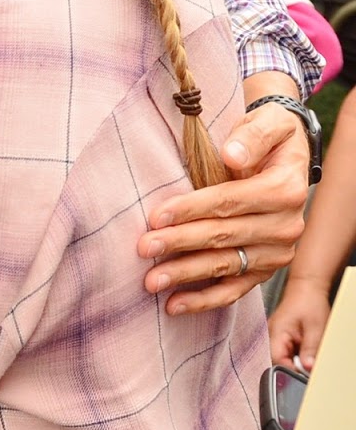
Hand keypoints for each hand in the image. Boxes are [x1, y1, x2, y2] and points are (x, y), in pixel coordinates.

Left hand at [138, 102, 306, 313]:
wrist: (286, 156)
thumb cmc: (269, 137)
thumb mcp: (267, 125)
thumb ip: (250, 137)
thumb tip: (231, 155)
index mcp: (284, 190)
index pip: (230, 202)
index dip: (191, 209)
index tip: (156, 216)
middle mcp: (285, 226)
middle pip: (223, 236)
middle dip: (179, 243)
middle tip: (143, 248)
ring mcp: (276, 252)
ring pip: (225, 265)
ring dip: (186, 274)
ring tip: (150, 281)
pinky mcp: (265, 269)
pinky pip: (235, 288)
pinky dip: (205, 299)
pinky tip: (174, 305)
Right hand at [270, 276, 330, 368]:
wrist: (306, 288)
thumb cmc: (308, 303)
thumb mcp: (315, 329)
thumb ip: (310, 350)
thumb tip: (308, 369)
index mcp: (275, 334)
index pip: (277, 362)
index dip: (292, 371)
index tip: (307, 373)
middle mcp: (270, 336)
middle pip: (278, 362)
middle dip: (295, 366)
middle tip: (311, 361)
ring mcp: (274, 336)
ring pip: (283, 358)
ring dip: (297, 360)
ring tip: (308, 349)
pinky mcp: (280, 337)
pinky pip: (286, 352)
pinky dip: (297, 354)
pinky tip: (305, 347)